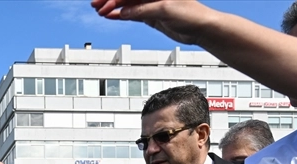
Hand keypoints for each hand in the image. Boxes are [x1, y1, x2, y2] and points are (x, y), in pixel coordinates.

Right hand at [91, 0, 213, 43]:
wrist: (201, 28)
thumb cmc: (190, 14)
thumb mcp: (164, 10)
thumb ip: (142, 10)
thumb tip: (123, 12)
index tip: (101, 0)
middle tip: (95, 5)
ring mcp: (151, 4)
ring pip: (128, 4)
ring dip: (113, 7)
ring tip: (99, 11)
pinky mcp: (152, 15)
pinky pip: (133, 13)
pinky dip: (122, 15)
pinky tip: (111, 16)